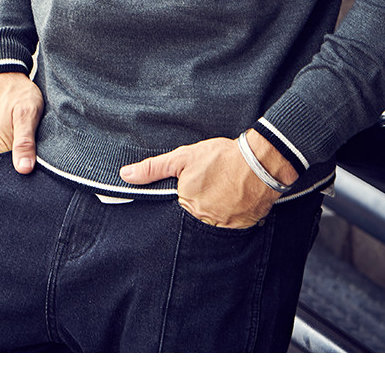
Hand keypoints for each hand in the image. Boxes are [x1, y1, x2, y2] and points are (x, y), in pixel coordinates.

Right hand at [0, 72, 43, 173]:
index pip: (4, 179)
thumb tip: (24, 170)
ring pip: (0, 164)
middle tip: (36, 170)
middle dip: (18, 176)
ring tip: (30, 159)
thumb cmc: (17, 92)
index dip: (21, 182)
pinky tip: (22, 151)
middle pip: (2, 174)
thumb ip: (25, 142)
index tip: (35, 180)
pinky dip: (10, 156)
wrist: (4, 73)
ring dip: (14, 165)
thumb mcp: (27, 114)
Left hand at [119, 130, 296, 228]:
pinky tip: (236, 199)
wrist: (259, 162)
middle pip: (195, 217)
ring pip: (213, 222)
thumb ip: (153, 168)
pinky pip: (233, 226)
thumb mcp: (183, 157)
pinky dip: (233, 214)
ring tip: (225, 191)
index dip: (185, 196)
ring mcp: (224, 226)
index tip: (195, 186)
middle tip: (213, 187)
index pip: (177, 208)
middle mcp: (203, 220)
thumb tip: (125, 175)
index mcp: (186, 204)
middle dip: (202, 203)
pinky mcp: (243, 227)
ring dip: (217, 210)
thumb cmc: (221, 157)